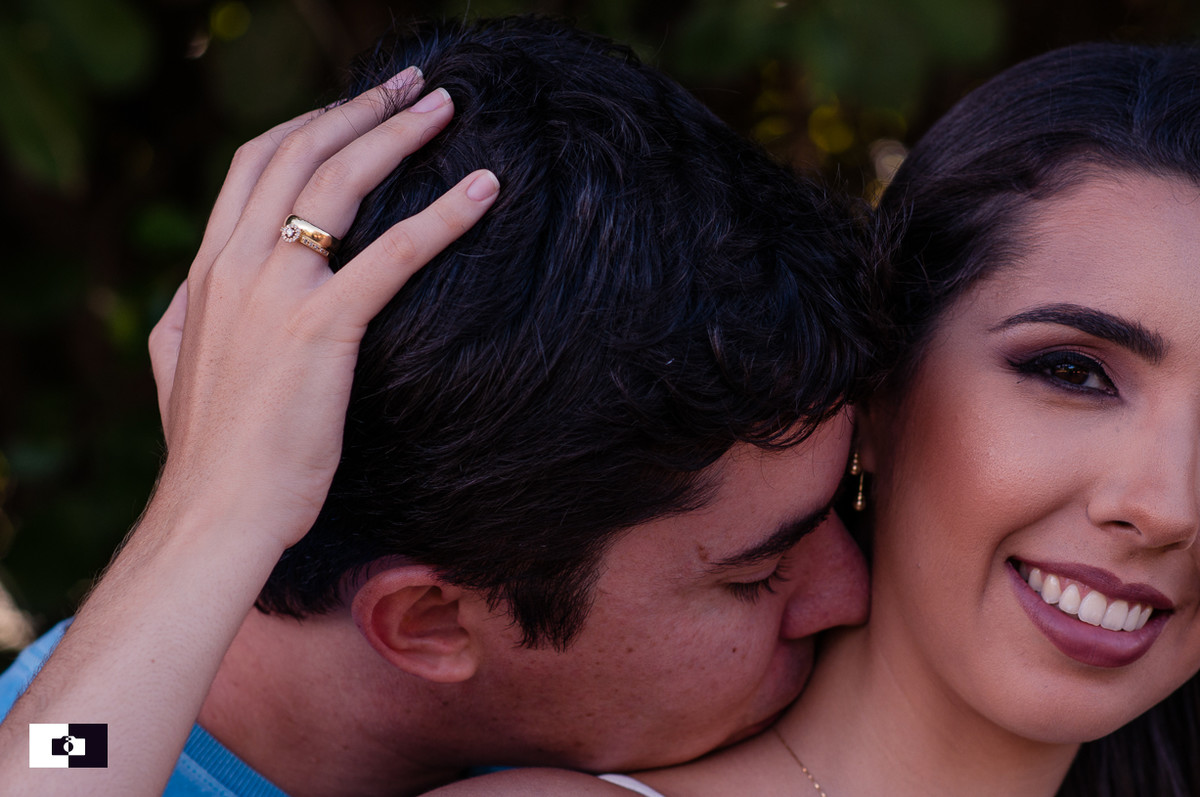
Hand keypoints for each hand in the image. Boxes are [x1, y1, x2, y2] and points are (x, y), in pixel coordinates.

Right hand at [147, 68, 498, 553]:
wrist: (215, 511)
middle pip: (300, 153)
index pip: (254, 165)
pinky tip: (483, 192)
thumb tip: (188, 293)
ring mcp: (277, 291)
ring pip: (342, 182)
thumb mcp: (177, 368)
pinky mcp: (323, 327)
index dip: (308, 125)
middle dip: (359, 108)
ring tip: (444, 108)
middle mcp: (238, 264)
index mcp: (209, 270)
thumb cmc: (212, 452)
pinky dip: (443, 214)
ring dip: (397, 134)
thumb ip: (184, 319)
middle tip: (412, 86)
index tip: (352, 110)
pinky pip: (394, 253)